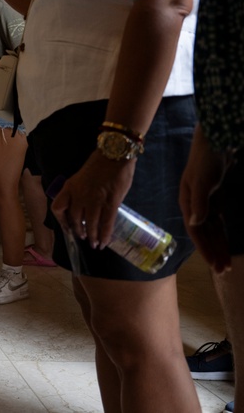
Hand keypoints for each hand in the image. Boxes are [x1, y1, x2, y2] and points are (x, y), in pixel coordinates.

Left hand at [50, 152, 134, 248]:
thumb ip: (79, 192)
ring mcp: (94, 200)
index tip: (66, 228)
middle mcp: (79, 195)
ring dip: (91, 237)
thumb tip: (83, 207)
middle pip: (73, 219)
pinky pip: (106, 223)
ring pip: (90, 224)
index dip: (61, 221)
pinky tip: (105, 241)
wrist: (114, 153)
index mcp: (69, 187)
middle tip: (82, 237)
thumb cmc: (99, 164)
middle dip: (77, 231)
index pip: (57, 208)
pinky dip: (105, 235)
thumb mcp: (80, 177)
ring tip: (94, 244)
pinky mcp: (110, 202)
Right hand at [179, 125, 233, 271]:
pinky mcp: (215, 198)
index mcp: (187, 203)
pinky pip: (218, 221)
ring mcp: (205, 202)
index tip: (215, 265)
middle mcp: (194, 205)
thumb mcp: (201, 182)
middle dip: (213, 252)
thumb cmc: (205, 162)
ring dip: (218, 245)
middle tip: (223, 270)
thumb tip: (195, 224)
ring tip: (225, 262)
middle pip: (204, 234)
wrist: (213, 142)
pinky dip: (222, 232)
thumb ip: (199, 203)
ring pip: (212, 229)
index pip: (196, 231)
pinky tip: (225, 241)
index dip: (205, 249)